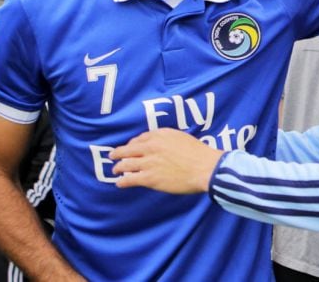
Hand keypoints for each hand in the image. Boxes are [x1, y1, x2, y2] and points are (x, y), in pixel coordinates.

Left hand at [110, 129, 224, 193]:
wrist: (205, 168)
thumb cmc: (199, 154)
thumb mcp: (182, 138)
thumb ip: (168, 140)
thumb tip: (161, 147)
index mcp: (160, 134)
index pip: (140, 138)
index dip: (133, 144)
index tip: (131, 148)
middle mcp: (151, 146)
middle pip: (128, 149)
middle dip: (118, 153)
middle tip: (113, 156)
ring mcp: (149, 162)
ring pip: (125, 164)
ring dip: (118, 167)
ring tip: (115, 170)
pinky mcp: (149, 178)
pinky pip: (129, 179)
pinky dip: (123, 181)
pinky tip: (120, 183)